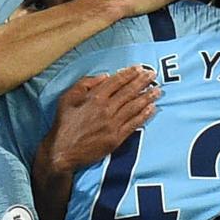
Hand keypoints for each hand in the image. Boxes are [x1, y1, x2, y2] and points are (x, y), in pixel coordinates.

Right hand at [36, 66, 159, 175]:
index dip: (129, 74)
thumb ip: (85, 84)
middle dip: (142, 82)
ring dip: (147, 97)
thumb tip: (104, 77)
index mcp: (94, 97)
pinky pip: (134, 124)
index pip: (116, 81)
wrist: (62, 152)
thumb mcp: (67, 98)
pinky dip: (144, 115)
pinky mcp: (116, 138)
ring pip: (134, 107)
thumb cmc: (63, 125)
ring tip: (157, 90)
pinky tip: (151, 109)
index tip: (139, 68)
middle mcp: (106, 109)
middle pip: (128, 92)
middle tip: (153, 75)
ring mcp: (112, 124)